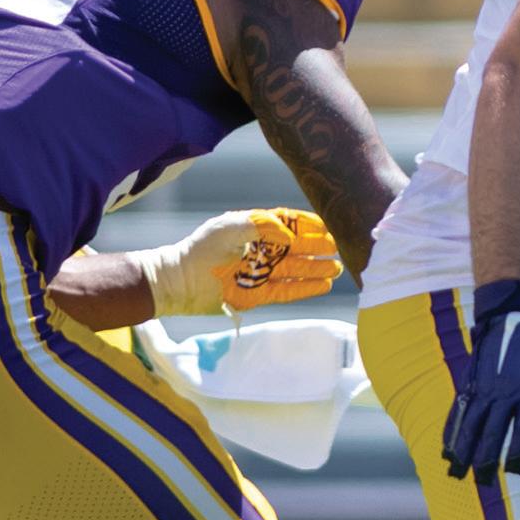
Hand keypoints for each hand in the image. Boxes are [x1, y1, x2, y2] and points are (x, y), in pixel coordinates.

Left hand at [144, 208, 341, 317]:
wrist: (181, 281)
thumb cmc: (201, 248)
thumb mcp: (229, 227)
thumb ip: (260, 225)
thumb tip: (288, 236)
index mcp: (254, 230)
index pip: (287, 224)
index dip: (307, 225)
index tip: (327, 226)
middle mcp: (261, 251)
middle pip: (297, 248)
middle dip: (318, 247)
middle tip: (338, 247)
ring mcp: (261, 274)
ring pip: (296, 270)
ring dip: (317, 268)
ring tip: (338, 268)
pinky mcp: (258, 295)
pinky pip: (288, 291)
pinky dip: (306, 288)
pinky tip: (324, 285)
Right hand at [441, 279, 519, 480]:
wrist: (512, 316)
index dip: (517, 453)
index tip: (512, 471)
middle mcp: (504, 393)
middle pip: (493, 433)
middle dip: (486, 460)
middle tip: (484, 482)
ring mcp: (484, 389)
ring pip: (471, 425)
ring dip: (463, 451)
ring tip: (457, 473)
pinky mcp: (470, 383)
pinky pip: (459, 412)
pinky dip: (451, 431)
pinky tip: (446, 449)